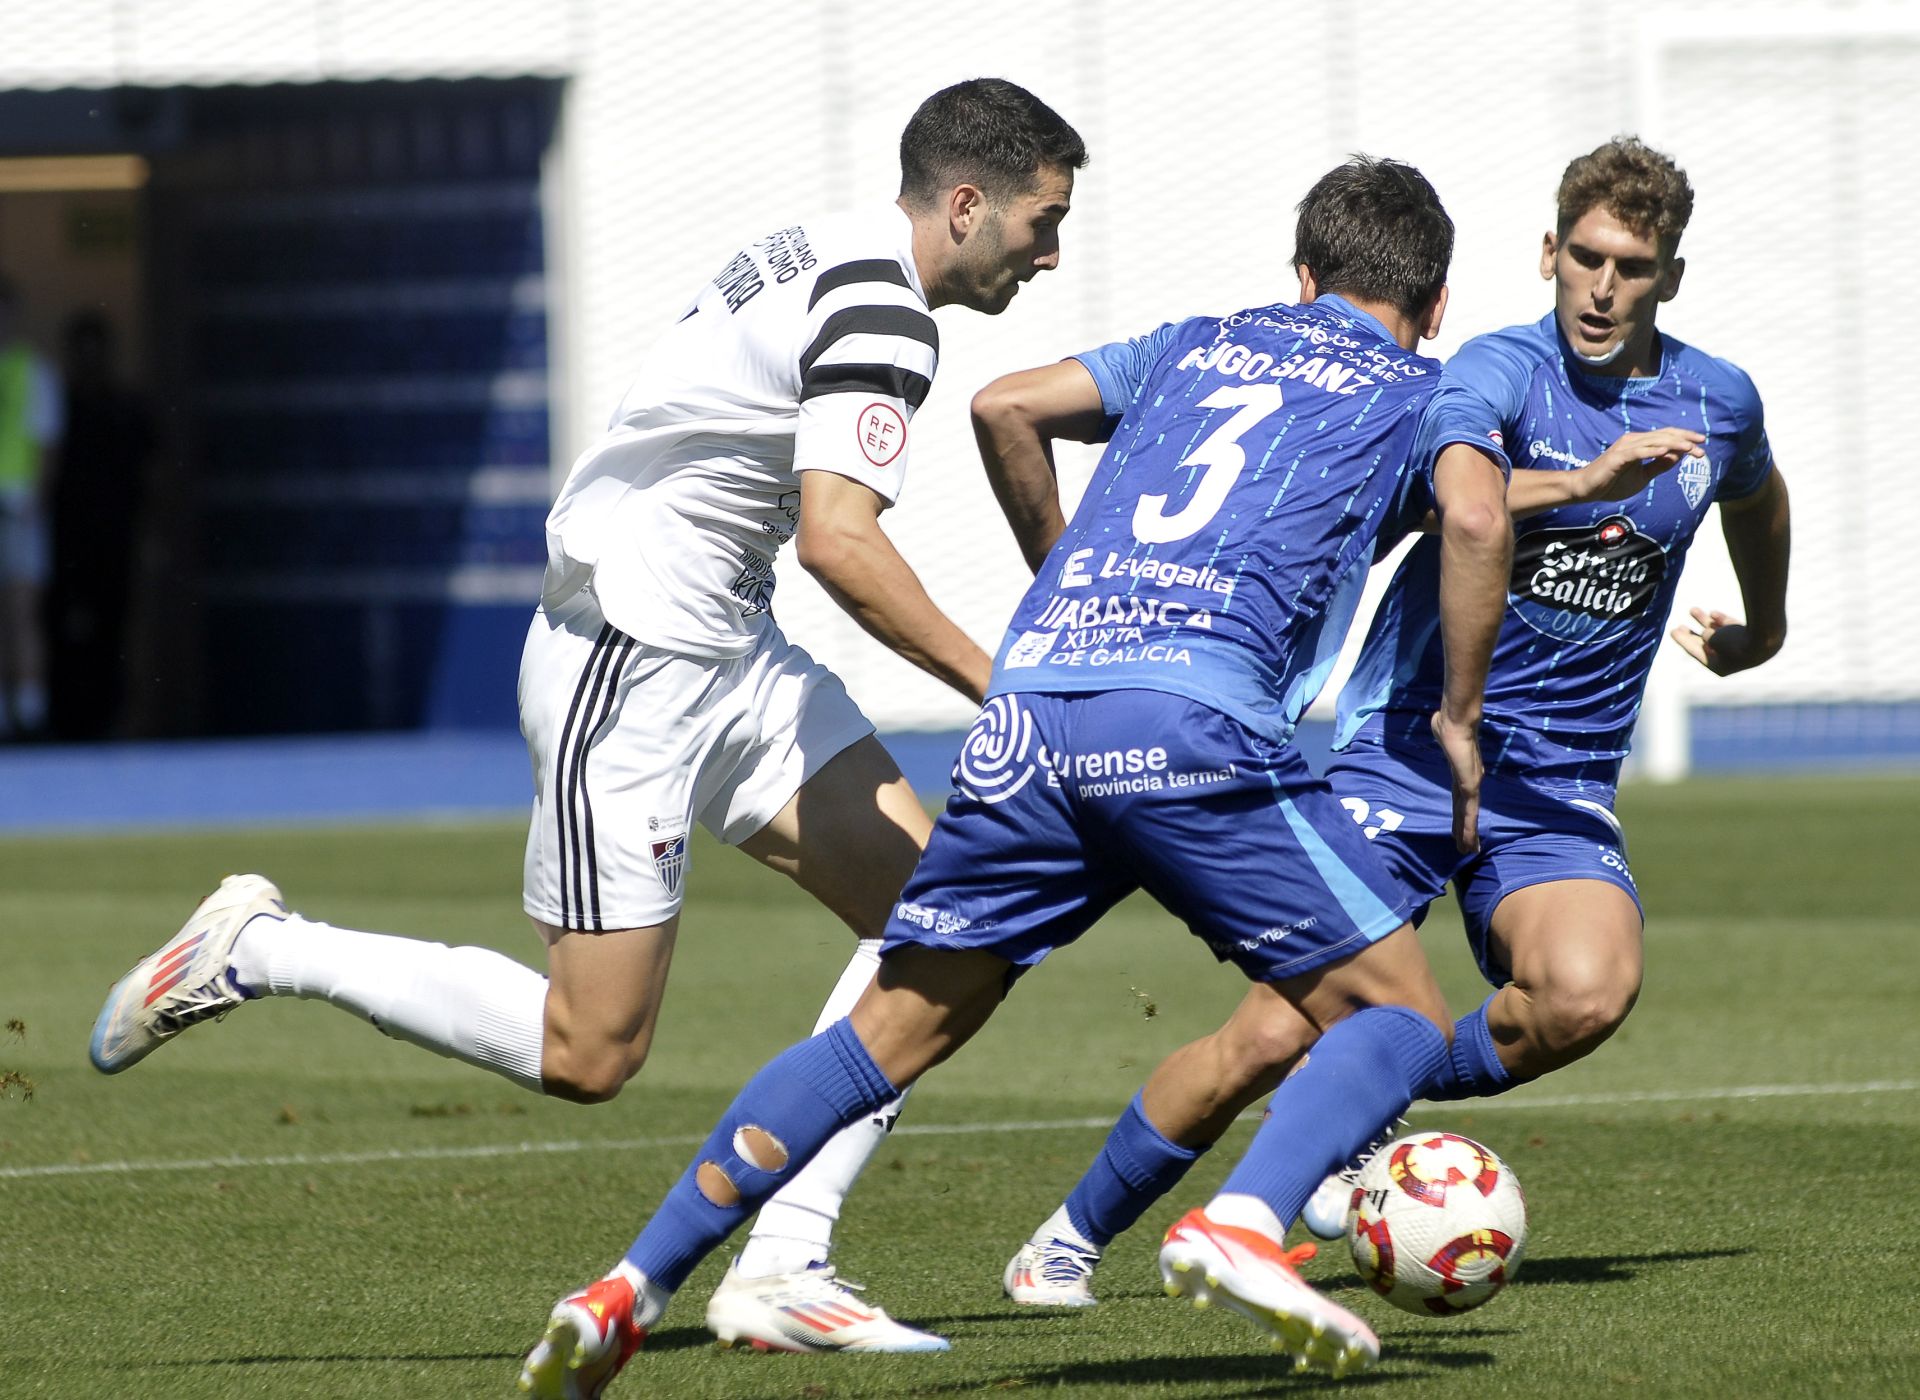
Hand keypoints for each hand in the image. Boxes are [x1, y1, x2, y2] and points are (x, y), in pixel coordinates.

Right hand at [1429, 709, 1483, 854]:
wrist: (1456, 721)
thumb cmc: (1447, 724)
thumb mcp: (1443, 734)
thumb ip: (1443, 735)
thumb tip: (1438, 723)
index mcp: (1463, 774)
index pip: (1461, 800)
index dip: (1461, 815)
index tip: (1461, 829)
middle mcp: (1469, 782)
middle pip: (1466, 812)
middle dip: (1466, 831)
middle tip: (1468, 849)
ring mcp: (1471, 784)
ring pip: (1469, 816)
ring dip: (1468, 835)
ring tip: (1468, 851)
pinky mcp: (1470, 785)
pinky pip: (1468, 811)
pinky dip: (1468, 827)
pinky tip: (1468, 839)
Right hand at [1572, 429, 1705, 502]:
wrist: (1586, 489)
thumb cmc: (1611, 483)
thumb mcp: (1642, 476)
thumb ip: (1658, 466)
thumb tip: (1677, 457)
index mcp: (1639, 444)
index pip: (1666, 436)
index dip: (1684, 437)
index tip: (1702, 444)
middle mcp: (1633, 441)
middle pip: (1664, 435)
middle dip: (1685, 440)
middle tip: (1702, 446)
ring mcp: (1625, 447)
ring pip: (1654, 441)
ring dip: (1674, 444)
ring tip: (1690, 448)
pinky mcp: (1617, 457)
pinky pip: (1638, 452)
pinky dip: (1652, 451)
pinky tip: (1666, 452)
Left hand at [1669, 605, 1780, 675]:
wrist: (1766, 636)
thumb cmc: (1735, 642)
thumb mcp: (1713, 639)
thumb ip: (1708, 635)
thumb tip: (1710, 633)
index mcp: (1720, 667)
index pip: (1697, 653)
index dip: (1683, 641)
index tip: (1672, 630)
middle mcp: (1731, 660)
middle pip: (1707, 646)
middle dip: (1693, 635)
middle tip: (1679, 627)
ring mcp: (1743, 649)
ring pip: (1720, 634)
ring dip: (1705, 622)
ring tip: (1692, 610)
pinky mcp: (1754, 637)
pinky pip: (1733, 629)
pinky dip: (1722, 621)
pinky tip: (1713, 612)